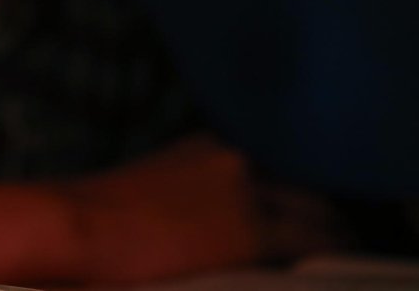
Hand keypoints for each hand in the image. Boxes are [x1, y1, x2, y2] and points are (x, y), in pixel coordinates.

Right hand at [66, 135, 346, 282]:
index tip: (311, 215)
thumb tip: (207, 223)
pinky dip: (329, 257)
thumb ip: (189, 193)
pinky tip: (336, 272)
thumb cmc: (90, 217)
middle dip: (326, 214)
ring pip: (319, 215)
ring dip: (333, 236)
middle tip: (339, 241)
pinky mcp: (251, 233)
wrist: (74, 227)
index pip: (276, 167)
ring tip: (344, 257)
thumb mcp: (148, 188)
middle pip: (305, 187)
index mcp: (207, 146)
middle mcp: (235, 159)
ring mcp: (246, 194)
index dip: (299, 194)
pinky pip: (312, 247)